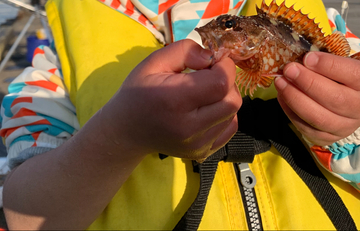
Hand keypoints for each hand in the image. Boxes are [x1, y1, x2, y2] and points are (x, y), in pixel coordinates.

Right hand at [101, 39, 241, 159]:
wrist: (127, 131)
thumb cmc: (139, 92)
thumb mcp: (153, 62)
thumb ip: (185, 51)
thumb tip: (212, 57)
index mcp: (175, 100)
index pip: (221, 82)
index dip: (225, 67)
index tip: (214, 62)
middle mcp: (189, 127)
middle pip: (232, 101)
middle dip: (227, 83)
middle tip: (210, 76)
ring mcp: (197, 144)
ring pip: (233, 114)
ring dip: (225, 98)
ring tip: (205, 94)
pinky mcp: (203, 153)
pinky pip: (229, 128)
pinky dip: (224, 115)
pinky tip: (206, 109)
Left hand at [274, 52, 359, 145]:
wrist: (345, 101)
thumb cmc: (339, 77)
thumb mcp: (340, 63)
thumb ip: (323, 60)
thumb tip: (300, 58)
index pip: (353, 74)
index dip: (329, 65)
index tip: (308, 57)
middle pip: (335, 99)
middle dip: (308, 83)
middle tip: (289, 69)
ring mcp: (346, 127)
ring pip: (319, 117)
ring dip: (296, 99)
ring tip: (281, 82)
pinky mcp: (328, 138)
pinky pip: (306, 127)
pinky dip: (290, 111)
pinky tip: (283, 96)